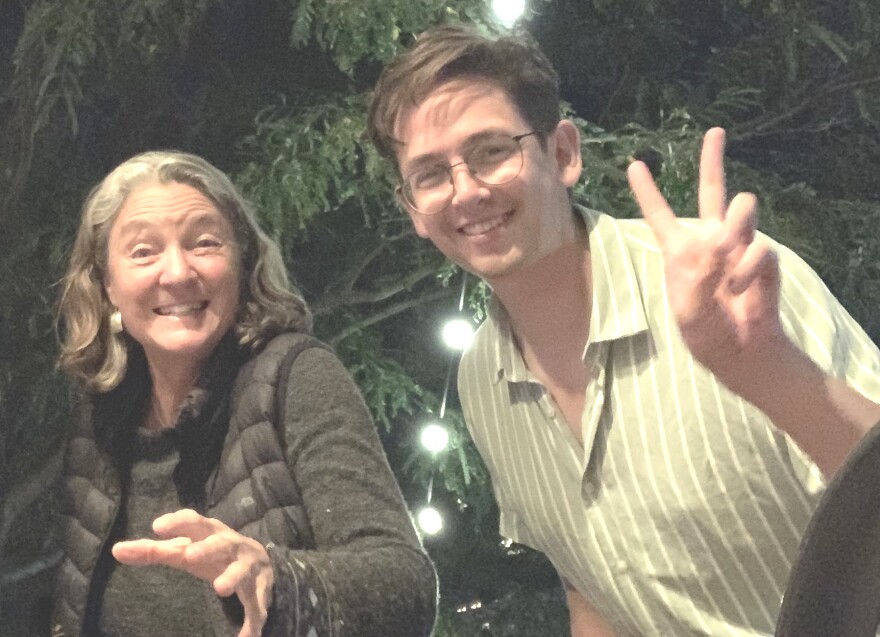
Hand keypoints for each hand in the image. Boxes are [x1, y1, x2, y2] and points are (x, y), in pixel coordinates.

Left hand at [112, 509, 273, 636]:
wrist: (258, 560)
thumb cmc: (211, 553)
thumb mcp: (185, 549)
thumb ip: (153, 551)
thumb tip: (116, 550)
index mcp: (210, 532)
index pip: (194, 522)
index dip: (178, 522)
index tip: (157, 527)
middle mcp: (231, 545)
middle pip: (220, 542)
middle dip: (207, 548)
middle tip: (189, 556)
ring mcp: (247, 565)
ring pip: (242, 569)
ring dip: (233, 577)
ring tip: (220, 589)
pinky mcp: (259, 588)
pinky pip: (256, 604)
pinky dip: (252, 620)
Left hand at [626, 127, 787, 392]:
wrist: (737, 350)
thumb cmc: (703, 331)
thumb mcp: (686, 306)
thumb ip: (699, 272)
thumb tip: (724, 241)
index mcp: (679, 250)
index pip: (660, 214)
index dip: (647, 190)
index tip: (634, 164)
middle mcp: (709, 239)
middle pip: (712, 188)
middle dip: (713, 159)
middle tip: (714, 132)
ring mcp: (738, 244)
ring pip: (743, 205)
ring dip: (735, 226)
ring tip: (726, 258)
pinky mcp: (762, 256)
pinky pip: (758, 247)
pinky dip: (746, 270)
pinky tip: (738, 289)